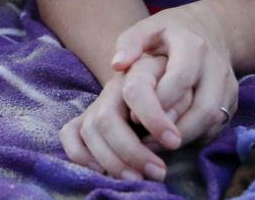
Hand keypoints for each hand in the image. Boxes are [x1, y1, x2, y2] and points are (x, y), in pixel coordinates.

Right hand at [60, 54, 171, 181]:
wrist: (159, 82)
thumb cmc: (176, 89)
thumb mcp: (185, 88)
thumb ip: (180, 101)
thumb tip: (170, 126)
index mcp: (136, 75)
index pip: (136, 91)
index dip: (153, 117)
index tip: (174, 141)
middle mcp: (111, 90)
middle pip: (106, 119)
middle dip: (131, 151)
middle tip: (159, 172)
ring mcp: (95, 106)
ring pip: (89, 131)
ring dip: (112, 161)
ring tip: (139, 179)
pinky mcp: (84, 121)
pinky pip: (69, 136)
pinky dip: (81, 155)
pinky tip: (103, 171)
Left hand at [110, 6, 238, 146]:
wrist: (208, 29)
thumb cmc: (169, 32)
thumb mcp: (147, 28)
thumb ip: (129, 43)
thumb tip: (117, 65)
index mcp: (192, 46)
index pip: (180, 80)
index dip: (157, 102)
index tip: (132, 117)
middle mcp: (216, 67)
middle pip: (203, 107)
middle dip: (174, 129)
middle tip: (145, 142)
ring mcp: (228, 86)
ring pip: (213, 121)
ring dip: (184, 138)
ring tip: (155, 145)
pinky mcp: (232, 101)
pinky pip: (217, 127)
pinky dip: (195, 138)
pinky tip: (172, 140)